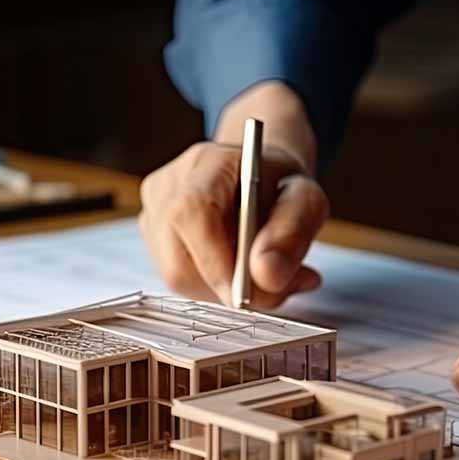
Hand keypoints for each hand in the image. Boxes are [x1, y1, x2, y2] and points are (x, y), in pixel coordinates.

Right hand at [138, 82, 327, 307]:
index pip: (192, 214)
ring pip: (177, 277)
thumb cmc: (282, 186)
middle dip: (225, 287)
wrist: (262, 178)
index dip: (215, 263)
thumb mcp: (306, 201)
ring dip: (224, 290)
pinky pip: (179, 279)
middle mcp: (168, 186)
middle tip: (270, 290)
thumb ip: (292, 233)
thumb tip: (266, 275)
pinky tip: (238, 273)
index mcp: (207, 163)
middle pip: (177, 258)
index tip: (246, 296)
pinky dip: (214, 287)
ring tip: (262, 276)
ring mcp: (153, 213)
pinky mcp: (152, 238)